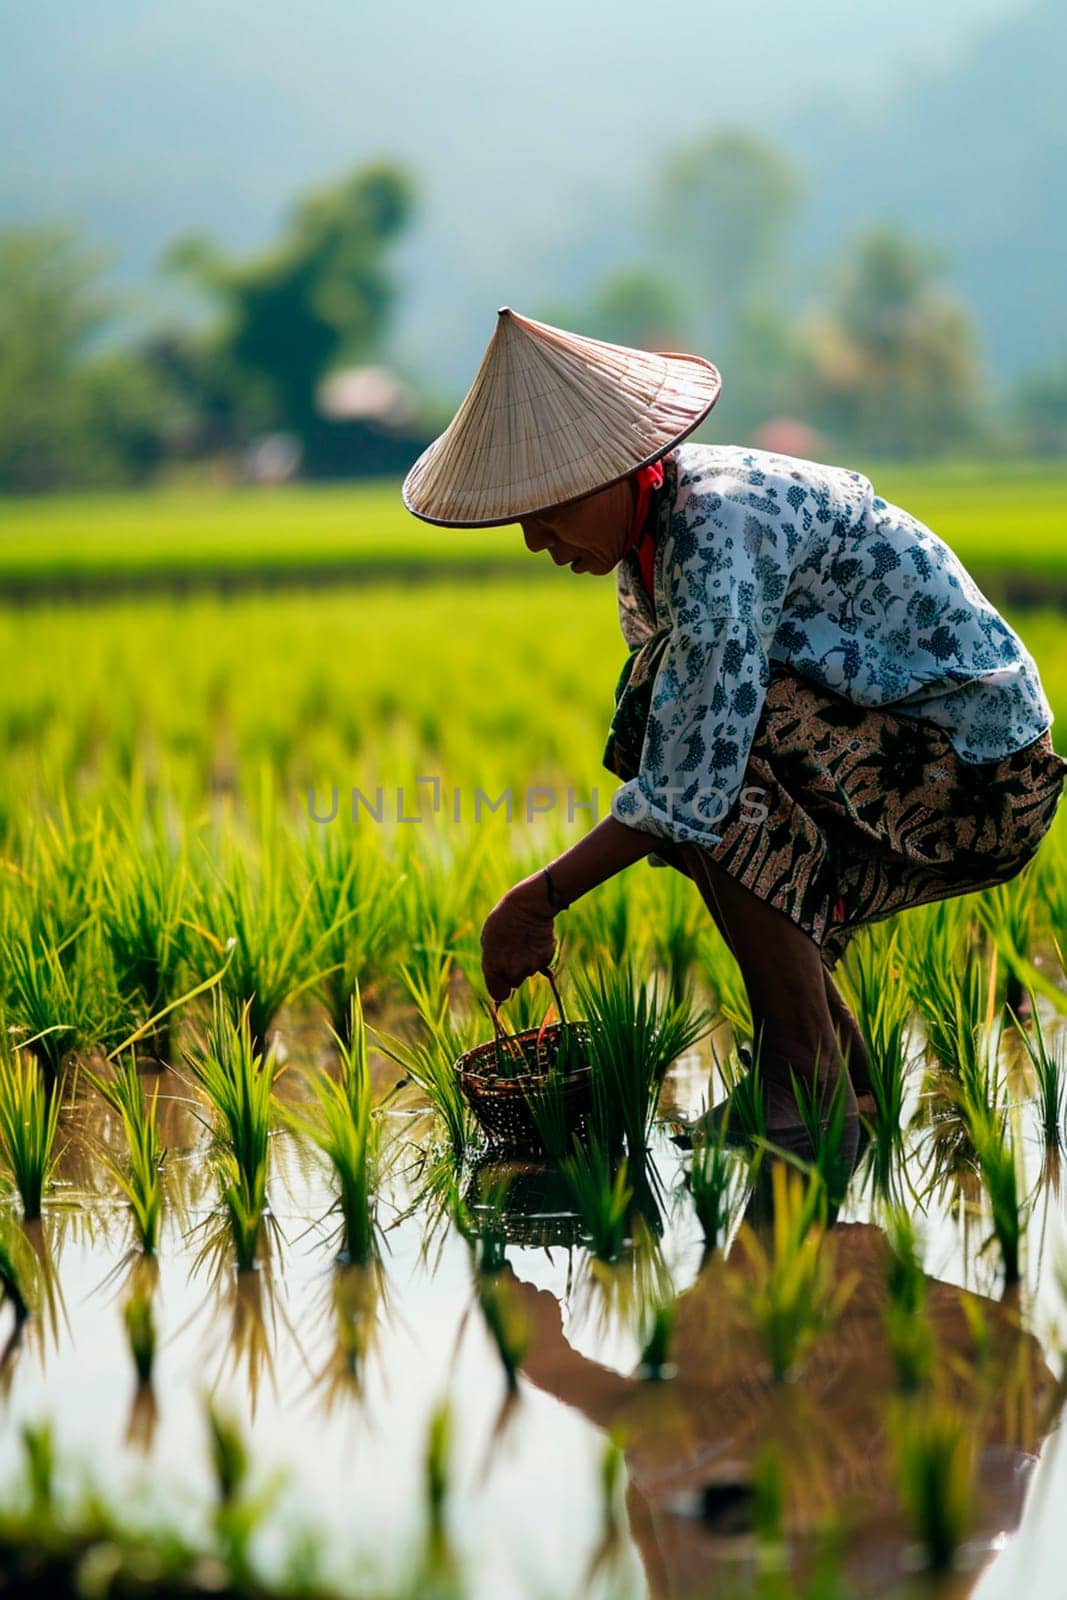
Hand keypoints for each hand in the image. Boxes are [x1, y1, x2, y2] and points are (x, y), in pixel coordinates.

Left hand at [480, 877, 556, 1002]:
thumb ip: (492, 962)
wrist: (528, 905)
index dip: (501, 989)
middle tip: (514, 951)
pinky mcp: (545, 959)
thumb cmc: (504, 919)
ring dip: (526, 961)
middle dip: (514, 971)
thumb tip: (499, 979)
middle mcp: (512, 970)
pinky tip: (535, 940)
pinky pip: (541, 963)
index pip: (498, 994)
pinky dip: (539, 955)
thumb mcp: (489, 940)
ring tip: (524, 941)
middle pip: (514, 983)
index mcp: (493, 966)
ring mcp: (530, 966)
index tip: (503, 984)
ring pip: (528, 972)